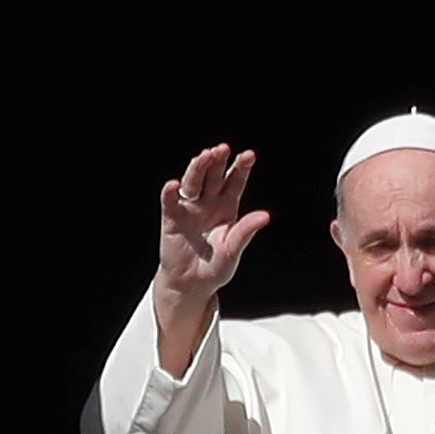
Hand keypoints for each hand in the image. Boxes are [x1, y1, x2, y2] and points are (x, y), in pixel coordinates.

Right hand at [153, 144, 269, 373]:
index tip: (249, 156)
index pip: (235, 181)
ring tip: (204, 156)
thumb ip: (246, 231)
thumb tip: (265, 216)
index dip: (241, 167)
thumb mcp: (233, 250)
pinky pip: (170, 201)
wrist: (192, 284)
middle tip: (222, 149)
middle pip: (213, 176)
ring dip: (197, 168)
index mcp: (227, 206)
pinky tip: (173, 185)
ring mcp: (189, 208)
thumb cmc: (215, 267)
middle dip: (217, 161)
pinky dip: (170, 192)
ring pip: (193, 182)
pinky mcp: (172, 217)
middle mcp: (208, 202)